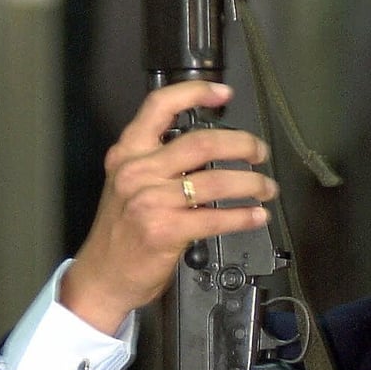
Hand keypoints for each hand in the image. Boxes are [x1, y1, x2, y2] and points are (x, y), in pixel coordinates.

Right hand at [61, 80, 276, 333]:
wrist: (102, 276)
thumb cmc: (122, 232)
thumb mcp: (130, 185)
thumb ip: (161, 163)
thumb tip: (212, 149)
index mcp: (128, 154)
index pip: (159, 107)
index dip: (194, 93)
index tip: (222, 93)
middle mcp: (137, 172)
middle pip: (201, 143)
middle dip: (242, 145)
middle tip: (260, 152)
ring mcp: (150, 201)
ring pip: (215, 181)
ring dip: (251, 183)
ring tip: (267, 188)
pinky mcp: (164, 230)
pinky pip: (216, 218)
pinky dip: (243, 216)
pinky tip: (257, 216)